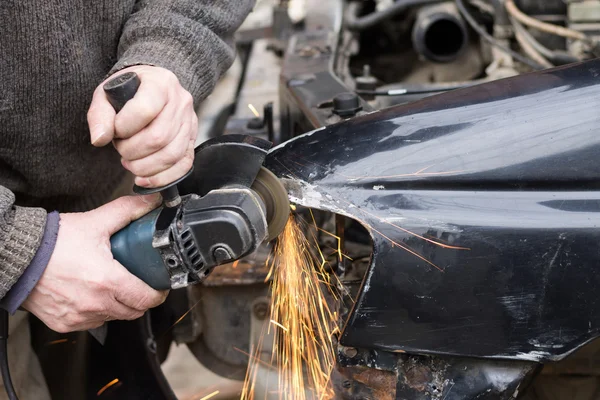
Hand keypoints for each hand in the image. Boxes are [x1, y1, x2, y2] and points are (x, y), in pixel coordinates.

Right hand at [22, 195, 167, 332]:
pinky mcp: (64, 324)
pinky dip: (97, 311)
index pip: (146, 299)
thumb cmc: (53, 242)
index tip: (159, 287)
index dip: (157, 294)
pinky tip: (92, 294)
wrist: (17, 256)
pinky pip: (91, 323)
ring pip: (113, 318)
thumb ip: (127, 211)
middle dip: (140, 299)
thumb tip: (152, 202)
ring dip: (118, 306)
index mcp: (107, 281)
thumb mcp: (95, 222)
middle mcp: (95, 304)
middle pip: (133, 312)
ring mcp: (79, 317)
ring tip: (113, 286)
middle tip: (138, 283)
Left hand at [87, 65, 197, 187]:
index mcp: (160, 84)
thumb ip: (99, 115)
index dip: (124, 128)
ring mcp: (189, 122)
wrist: (153, 87)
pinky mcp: (193, 139)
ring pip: (171, 154)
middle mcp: (180, 102)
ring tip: (130, 163)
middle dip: (132, 151)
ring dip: (145, 166)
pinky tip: (145, 179)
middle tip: (121, 149)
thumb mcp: (107, 94)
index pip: (145, 110)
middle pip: (158, 137)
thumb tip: (99, 139)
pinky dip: (163, 177)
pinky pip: (184, 164)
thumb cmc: (129, 91)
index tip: (115, 131)